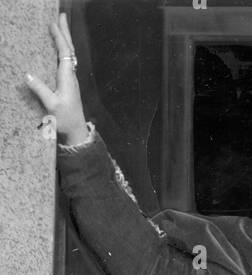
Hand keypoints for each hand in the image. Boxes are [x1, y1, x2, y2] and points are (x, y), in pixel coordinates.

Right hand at [25, 13, 87, 144]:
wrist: (76, 132)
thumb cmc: (65, 120)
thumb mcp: (51, 105)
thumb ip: (40, 90)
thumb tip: (27, 75)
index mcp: (67, 77)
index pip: (64, 52)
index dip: (59, 37)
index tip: (53, 23)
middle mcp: (71, 75)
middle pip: (69, 49)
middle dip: (64, 32)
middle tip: (61, 16)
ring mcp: (71, 79)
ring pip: (69, 54)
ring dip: (65, 39)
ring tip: (60, 27)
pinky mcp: (69, 83)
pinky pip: (67, 61)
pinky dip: (63, 50)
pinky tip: (60, 48)